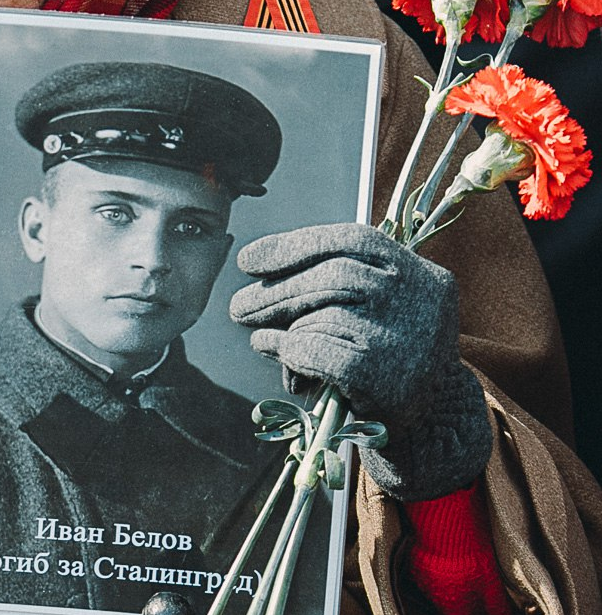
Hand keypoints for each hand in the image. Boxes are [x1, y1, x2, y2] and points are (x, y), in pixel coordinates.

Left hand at [231, 222, 490, 500]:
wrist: (430, 429)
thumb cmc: (390, 360)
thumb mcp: (379, 312)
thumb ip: (336, 284)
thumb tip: (260, 271)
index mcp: (425, 276)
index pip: (354, 240)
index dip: (294, 246)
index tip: (249, 260)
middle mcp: (422, 301)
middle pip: (333, 277)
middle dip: (276, 290)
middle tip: (239, 307)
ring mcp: (407, 340)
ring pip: (322, 314)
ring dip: (277, 324)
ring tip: (257, 335)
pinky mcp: (382, 377)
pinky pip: (313, 351)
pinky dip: (285, 351)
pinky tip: (273, 352)